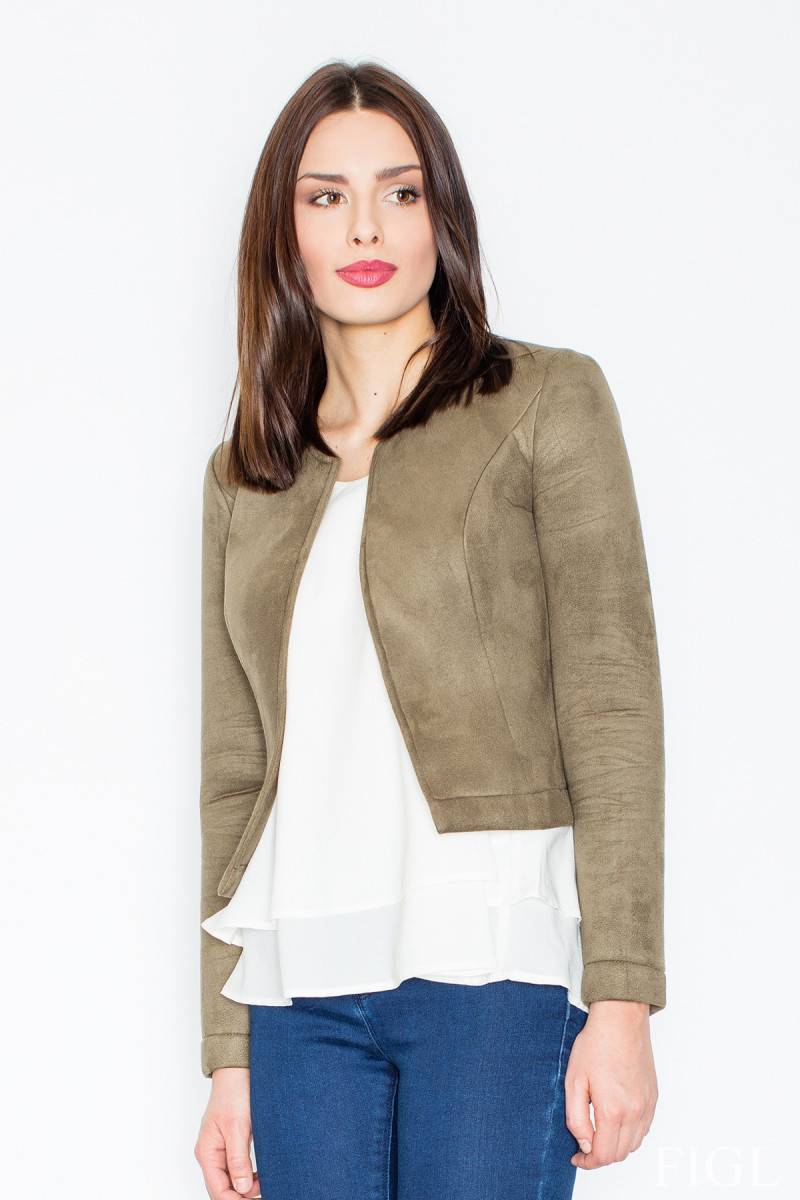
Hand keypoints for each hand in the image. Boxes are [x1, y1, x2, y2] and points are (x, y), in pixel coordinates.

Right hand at [194, 1067, 260, 1197]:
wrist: (238, 1072)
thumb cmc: (235, 1094)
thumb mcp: (238, 1128)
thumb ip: (238, 1160)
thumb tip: (241, 1189)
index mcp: (207, 1152)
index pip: (218, 1190)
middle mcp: (210, 1154)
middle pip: (223, 1187)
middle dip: (241, 1195)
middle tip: (264, 1192)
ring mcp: (219, 1149)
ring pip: (230, 1179)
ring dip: (245, 1187)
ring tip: (265, 1184)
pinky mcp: (230, 1143)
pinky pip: (235, 1167)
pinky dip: (247, 1175)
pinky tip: (260, 1175)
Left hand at [565, 1000, 657, 1169]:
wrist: (621, 1020)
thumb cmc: (596, 1045)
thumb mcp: (574, 1081)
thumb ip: (577, 1118)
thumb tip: (584, 1144)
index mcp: (613, 1110)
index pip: (604, 1155)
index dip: (588, 1162)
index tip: (576, 1157)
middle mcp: (635, 1112)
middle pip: (619, 1154)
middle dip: (600, 1156)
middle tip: (584, 1146)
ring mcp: (647, 1105)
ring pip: (633, 1144)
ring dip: (615, 1146)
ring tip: (598, 1133)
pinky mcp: (653, 1098)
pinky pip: (644, 1129)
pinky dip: (630, 1134)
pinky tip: (616, 1122)